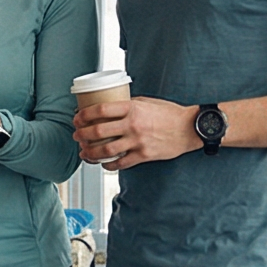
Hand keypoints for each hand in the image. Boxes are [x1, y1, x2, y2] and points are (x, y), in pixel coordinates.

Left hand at [73, 97, 200, 171]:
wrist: (189, 129)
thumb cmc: (170, 114)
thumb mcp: (148, 102)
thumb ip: (130, 105)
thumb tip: (111, 107)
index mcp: (133, 108)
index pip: (101, 110)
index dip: (84, 114)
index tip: (77, 117)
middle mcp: (133, 125)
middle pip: (98, 131)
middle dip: (82, 134)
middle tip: (77, 135)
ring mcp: (138, 142)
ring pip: (106, 150)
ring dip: (90, 152)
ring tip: (84, 152)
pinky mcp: (143, 155)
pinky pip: (121, 163)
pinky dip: (108, 165)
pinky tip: (103, 163)